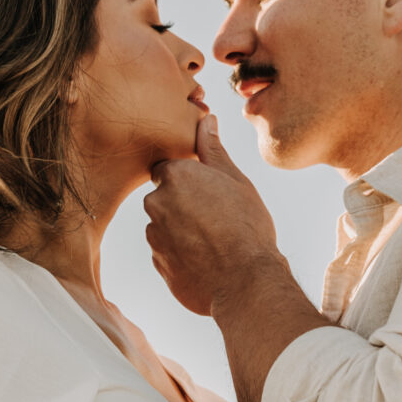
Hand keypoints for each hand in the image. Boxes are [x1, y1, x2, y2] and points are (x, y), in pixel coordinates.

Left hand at [144, 116, 283, 316]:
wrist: (244, 281)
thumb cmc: (246, 225)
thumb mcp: (235, 180)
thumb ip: (213, 149)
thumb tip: (206, 120)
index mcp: (175, 176)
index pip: (169, 169)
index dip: (189, 179)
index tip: (207, 191)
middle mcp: (156, 203)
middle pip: (165, 198)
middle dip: (184, 205)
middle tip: (216, 217)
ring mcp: (154, 236)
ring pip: (165, 226)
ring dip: (182, 231)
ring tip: (215, 242)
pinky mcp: (158, 264)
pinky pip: (167, 252)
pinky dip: (182, 254)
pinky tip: (207, 260)